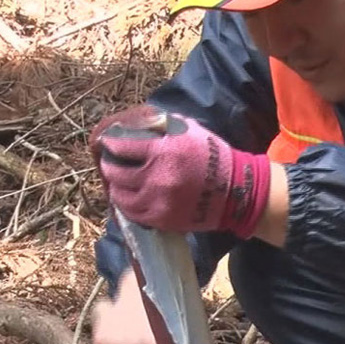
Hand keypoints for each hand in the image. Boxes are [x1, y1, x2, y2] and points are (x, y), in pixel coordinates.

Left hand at [89, 105, 270, 236]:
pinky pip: (133, 214)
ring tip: (120, 182)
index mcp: (163, 151)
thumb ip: (161, 124)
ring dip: (117, 188)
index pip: (121, 146)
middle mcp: (156, 178)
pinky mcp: (162, 220)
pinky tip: (132, 198)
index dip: (111, 144)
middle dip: (110, 166)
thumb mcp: (189, 129)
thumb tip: (134, 123)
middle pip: (115, 173)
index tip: (108, 143)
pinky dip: (128, 205)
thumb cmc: (212, 155)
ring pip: (120, 196)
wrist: (236, 191)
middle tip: (111, 163)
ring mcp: (158, 202)